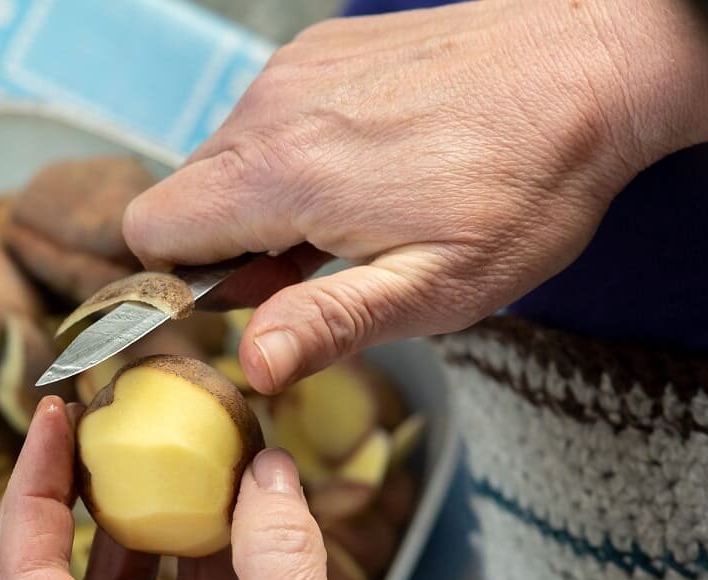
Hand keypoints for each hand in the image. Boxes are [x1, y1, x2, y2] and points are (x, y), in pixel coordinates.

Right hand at [124, 0, 707, 393]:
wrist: (593, 65)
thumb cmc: (525, 184)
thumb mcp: (435, 286)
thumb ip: (329, 324)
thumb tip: (252, 365)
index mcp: (280, 176)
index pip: (151, 231)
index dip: (184, 280)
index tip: (250, 298)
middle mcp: (269, 111)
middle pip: (184, 197)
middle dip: (231, 247)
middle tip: (317, 266)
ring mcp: (293, 72)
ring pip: (225, 157)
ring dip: (264, 200)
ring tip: (353, 215)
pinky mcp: (320, 50)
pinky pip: (266, 116)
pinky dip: (293, 152)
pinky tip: (368, 164)